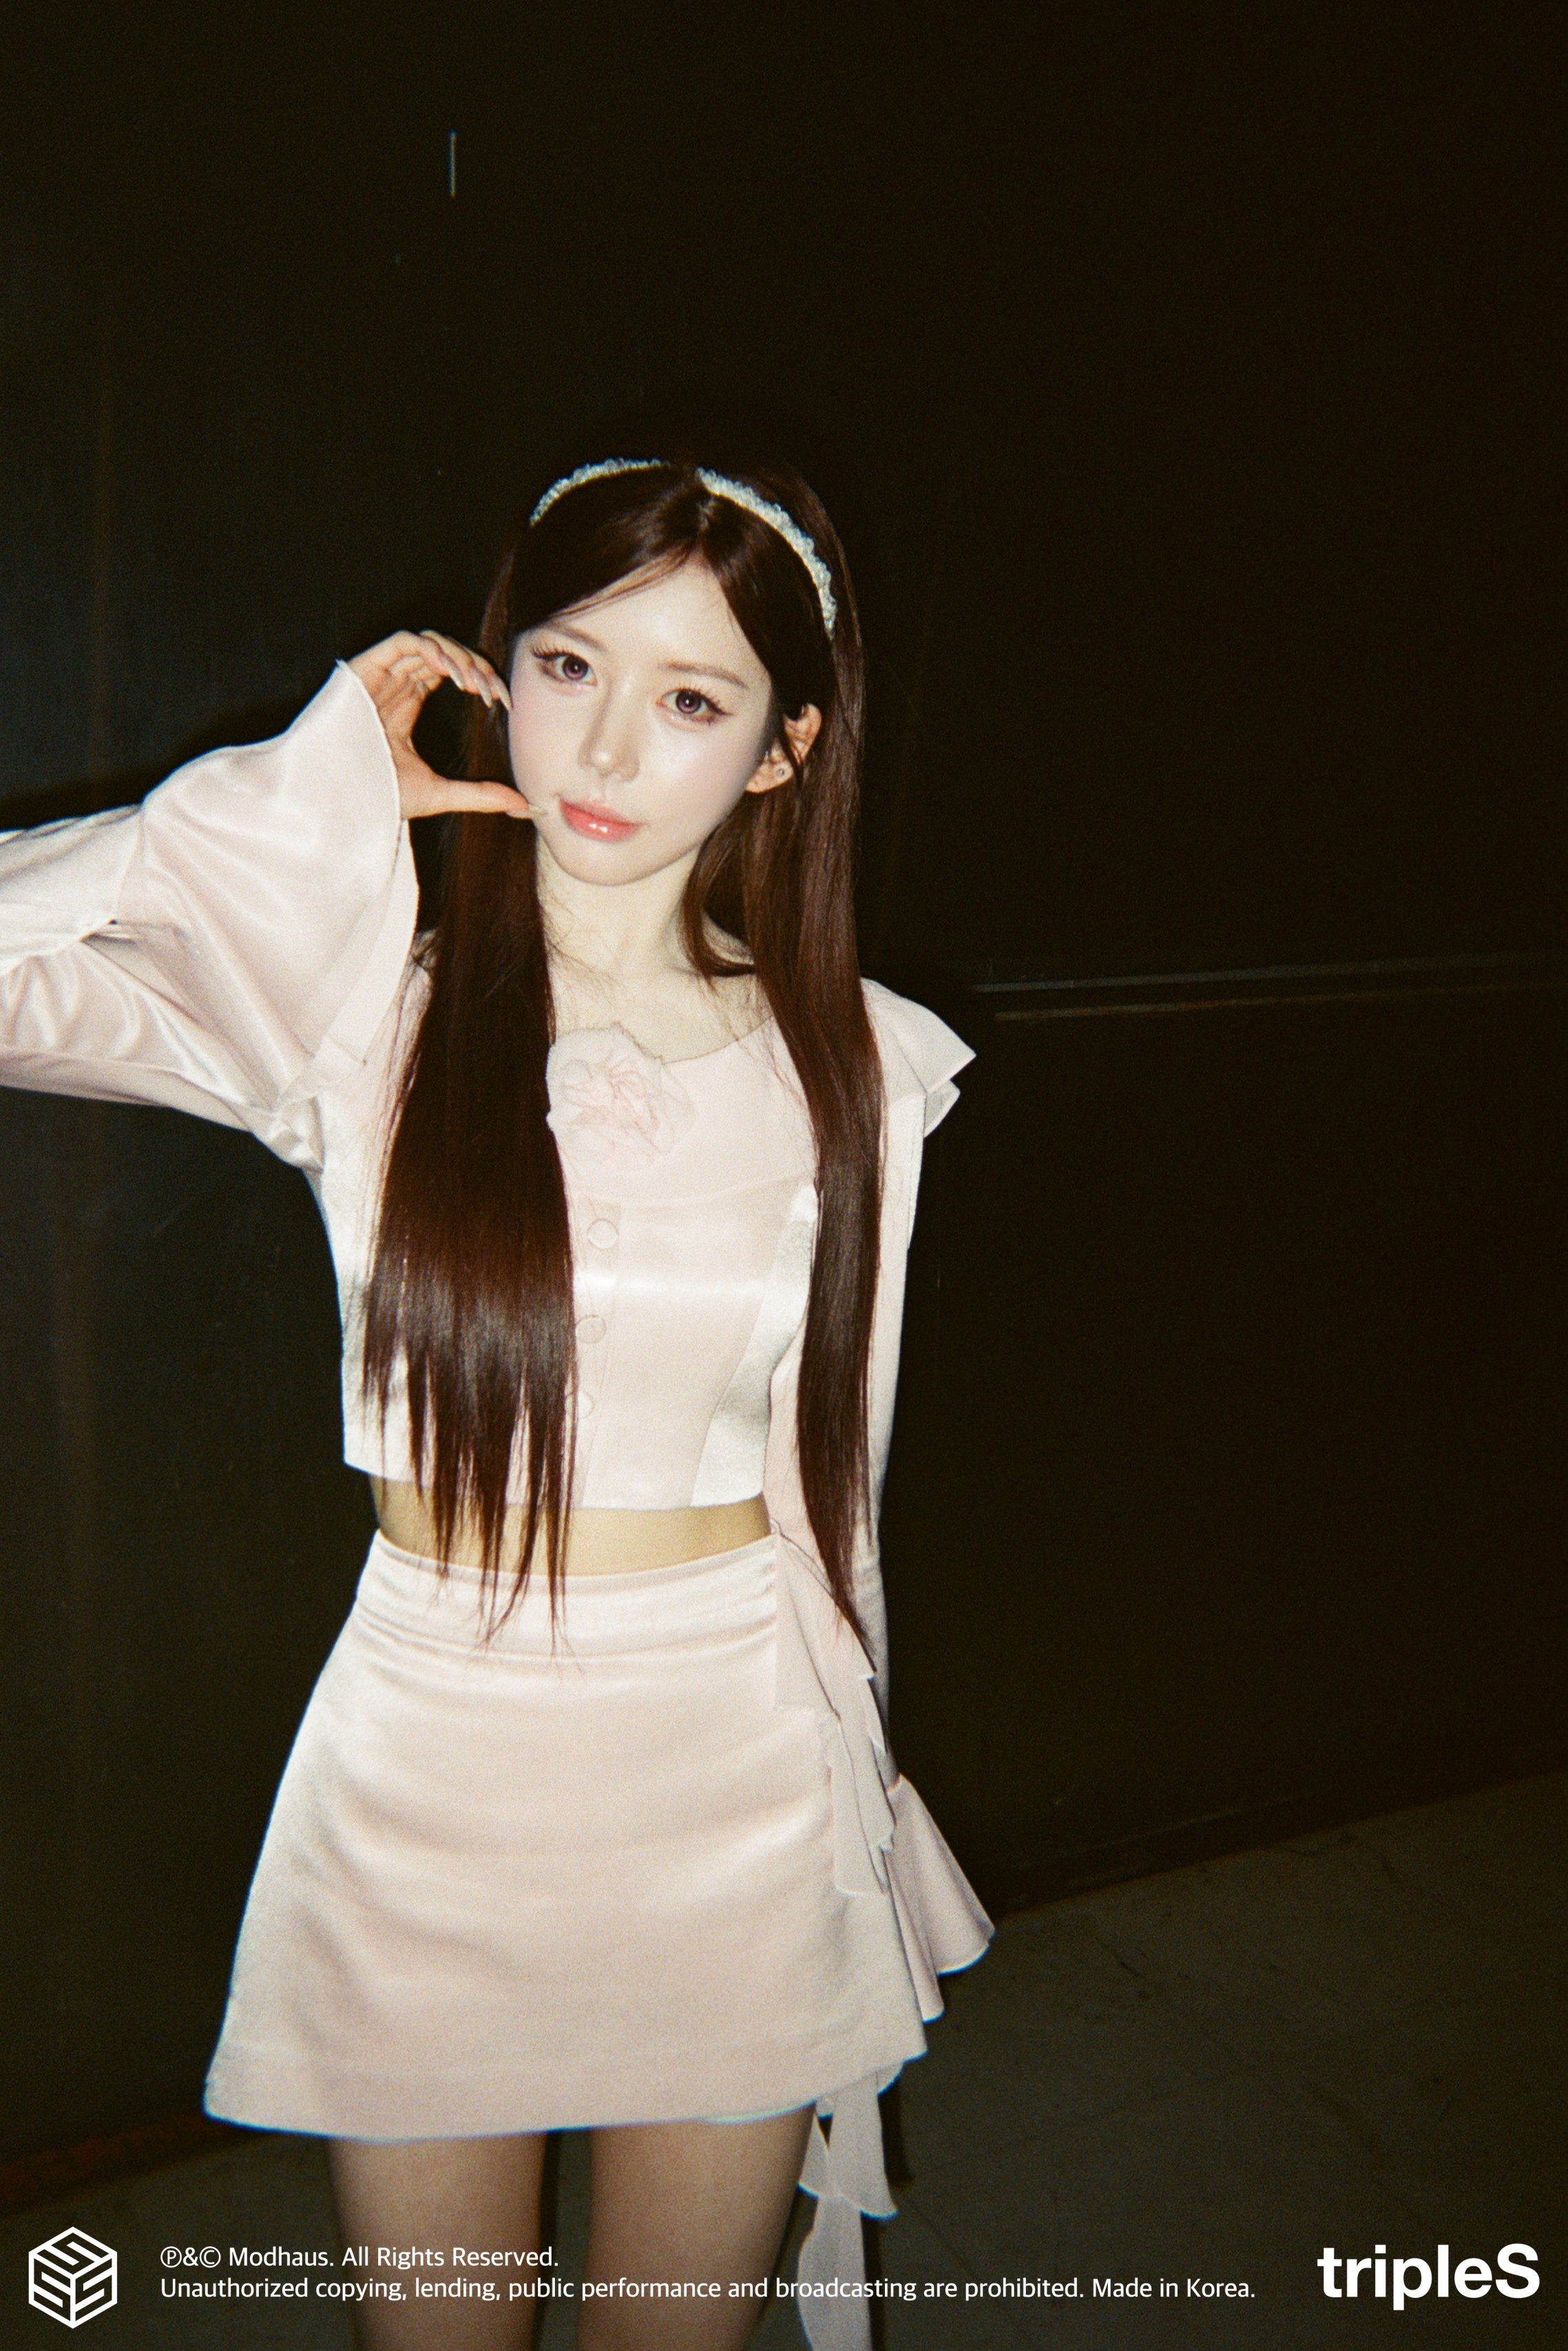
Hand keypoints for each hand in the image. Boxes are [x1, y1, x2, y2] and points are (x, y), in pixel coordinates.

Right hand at [348, 631, 534, 821]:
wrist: (338, 800)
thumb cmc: (376, 796)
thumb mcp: (438, 793)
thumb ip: (479, 794)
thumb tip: (523, 804)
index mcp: (408, 703)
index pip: (452, 672)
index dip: (481, 678)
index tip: (503, 702)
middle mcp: (396, 684)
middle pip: (445, 652)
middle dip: (475, 665)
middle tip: (492, 693)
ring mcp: (381, 675)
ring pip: (428, 642)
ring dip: (458, 657)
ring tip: (473, 685)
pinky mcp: (366, 670)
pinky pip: (403, 642)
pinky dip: (431, 649)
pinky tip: (451, 672)